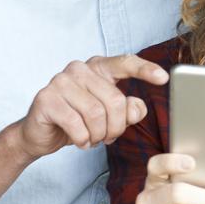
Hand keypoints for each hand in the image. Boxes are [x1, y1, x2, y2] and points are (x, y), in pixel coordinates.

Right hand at [16, 54, 167, 157]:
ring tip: (92, 138)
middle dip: (116, 127)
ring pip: (96, 114)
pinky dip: (83, 139)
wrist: (40, 134)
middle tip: (108, 137)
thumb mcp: (109, 117)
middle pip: (115, 100)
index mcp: (98, 68)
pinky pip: (76, 124)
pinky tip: (80, 141)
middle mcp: (79, 69)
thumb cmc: (78, 120)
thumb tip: (136, 108)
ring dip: (98, 135)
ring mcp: (60, 81)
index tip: (164, 78)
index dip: (145, 70)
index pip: (125, 62)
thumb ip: (127, 110)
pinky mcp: (46, 99)